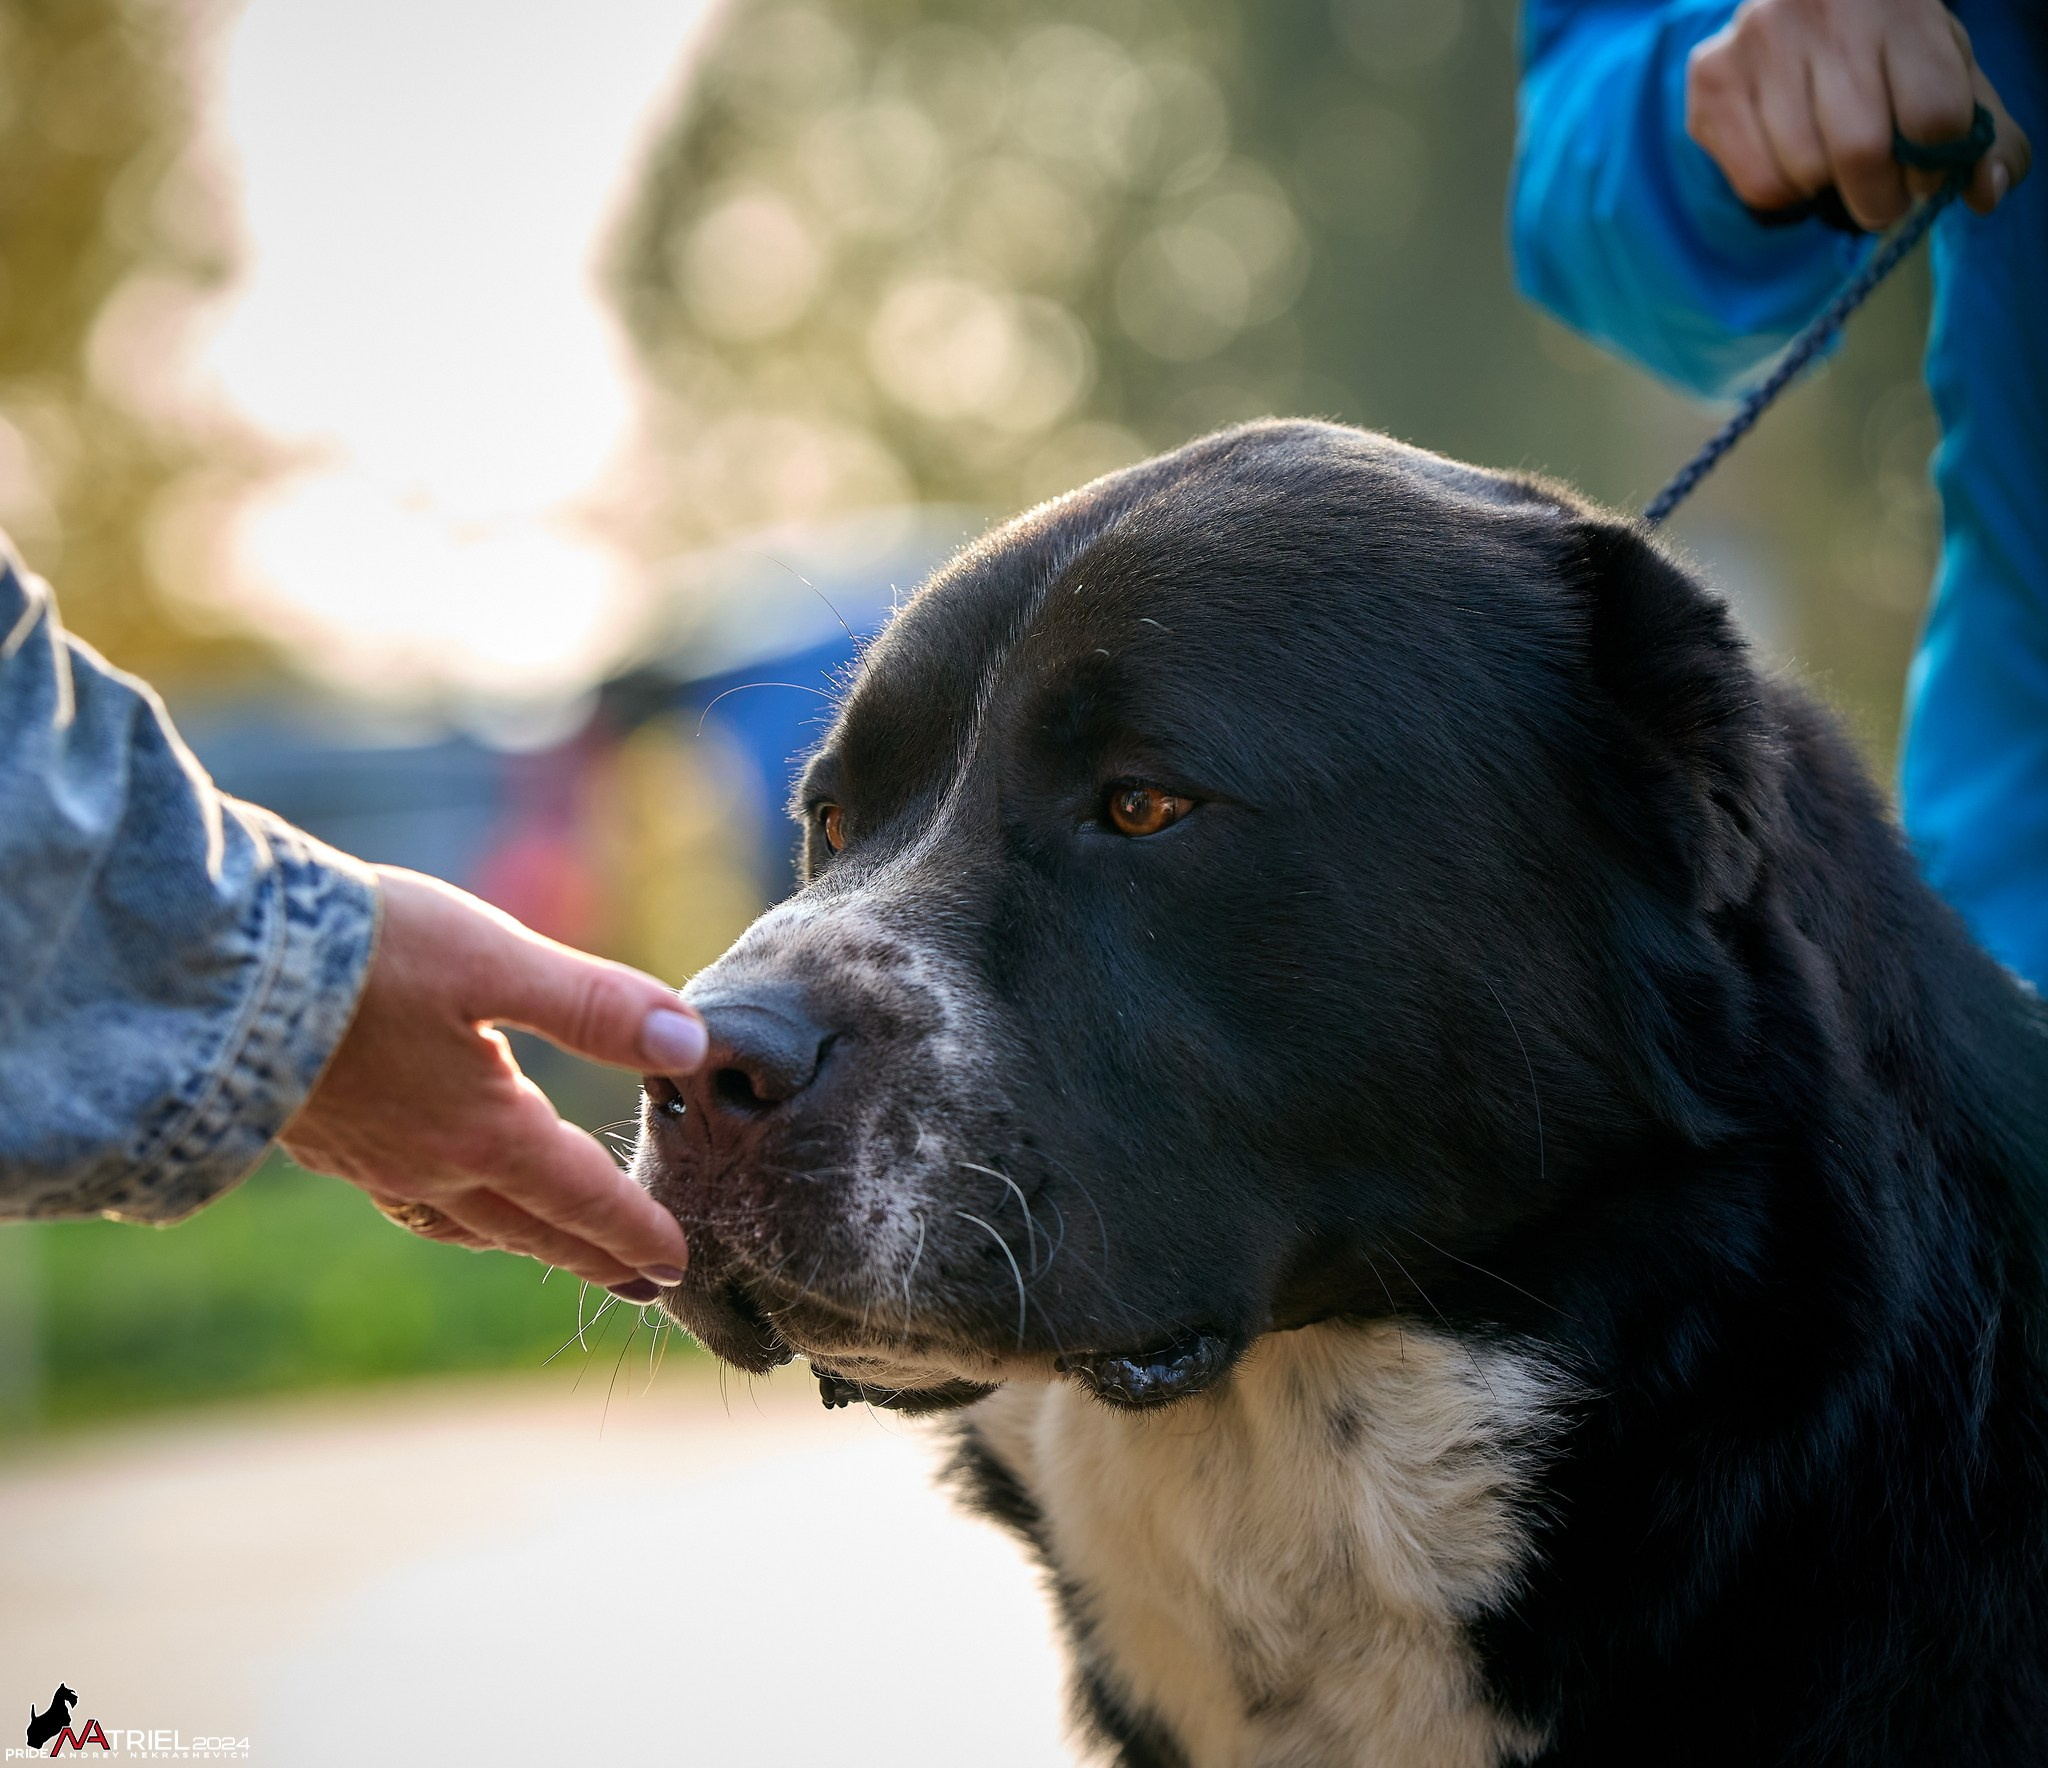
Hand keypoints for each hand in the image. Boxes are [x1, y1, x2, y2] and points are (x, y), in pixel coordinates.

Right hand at [280, 868, 705, 1300]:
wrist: (210, 967)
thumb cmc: (365, 954)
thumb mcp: (496, 961)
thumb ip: (596, 1006)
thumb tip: (693, 1046)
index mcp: (483, 1131)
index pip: (582, 1196)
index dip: (635, 1229)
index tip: (678, 1264)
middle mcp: (430, 1166)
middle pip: (531, 1226)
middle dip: (592, 1255)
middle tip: (642, 1286)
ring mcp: (370, 1161)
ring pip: (468, 1222)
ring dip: (524, 1240)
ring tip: (555, 1248)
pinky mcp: (322, 1139)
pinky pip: (411, 1202)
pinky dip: (453, 1214)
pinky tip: (445, 1196)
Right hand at [1687, 0, 2030, 230]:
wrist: (1799, 0)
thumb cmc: (1882, 45)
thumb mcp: (1944, 69)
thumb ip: (1981, 132)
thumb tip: (1985, 192)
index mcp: (1900, 7)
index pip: (1932, 115)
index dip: (1936, 168)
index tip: (1927, 176)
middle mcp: (1825, 14)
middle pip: (1861, 151)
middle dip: (1880, 198)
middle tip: (1883, 198)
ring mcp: (1759, 43)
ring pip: (1804, 172)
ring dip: (1826, 191)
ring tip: (1831, 166)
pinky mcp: (1712, 78)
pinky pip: (1756, 181)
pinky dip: (1782, 191)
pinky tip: (1789, 159)